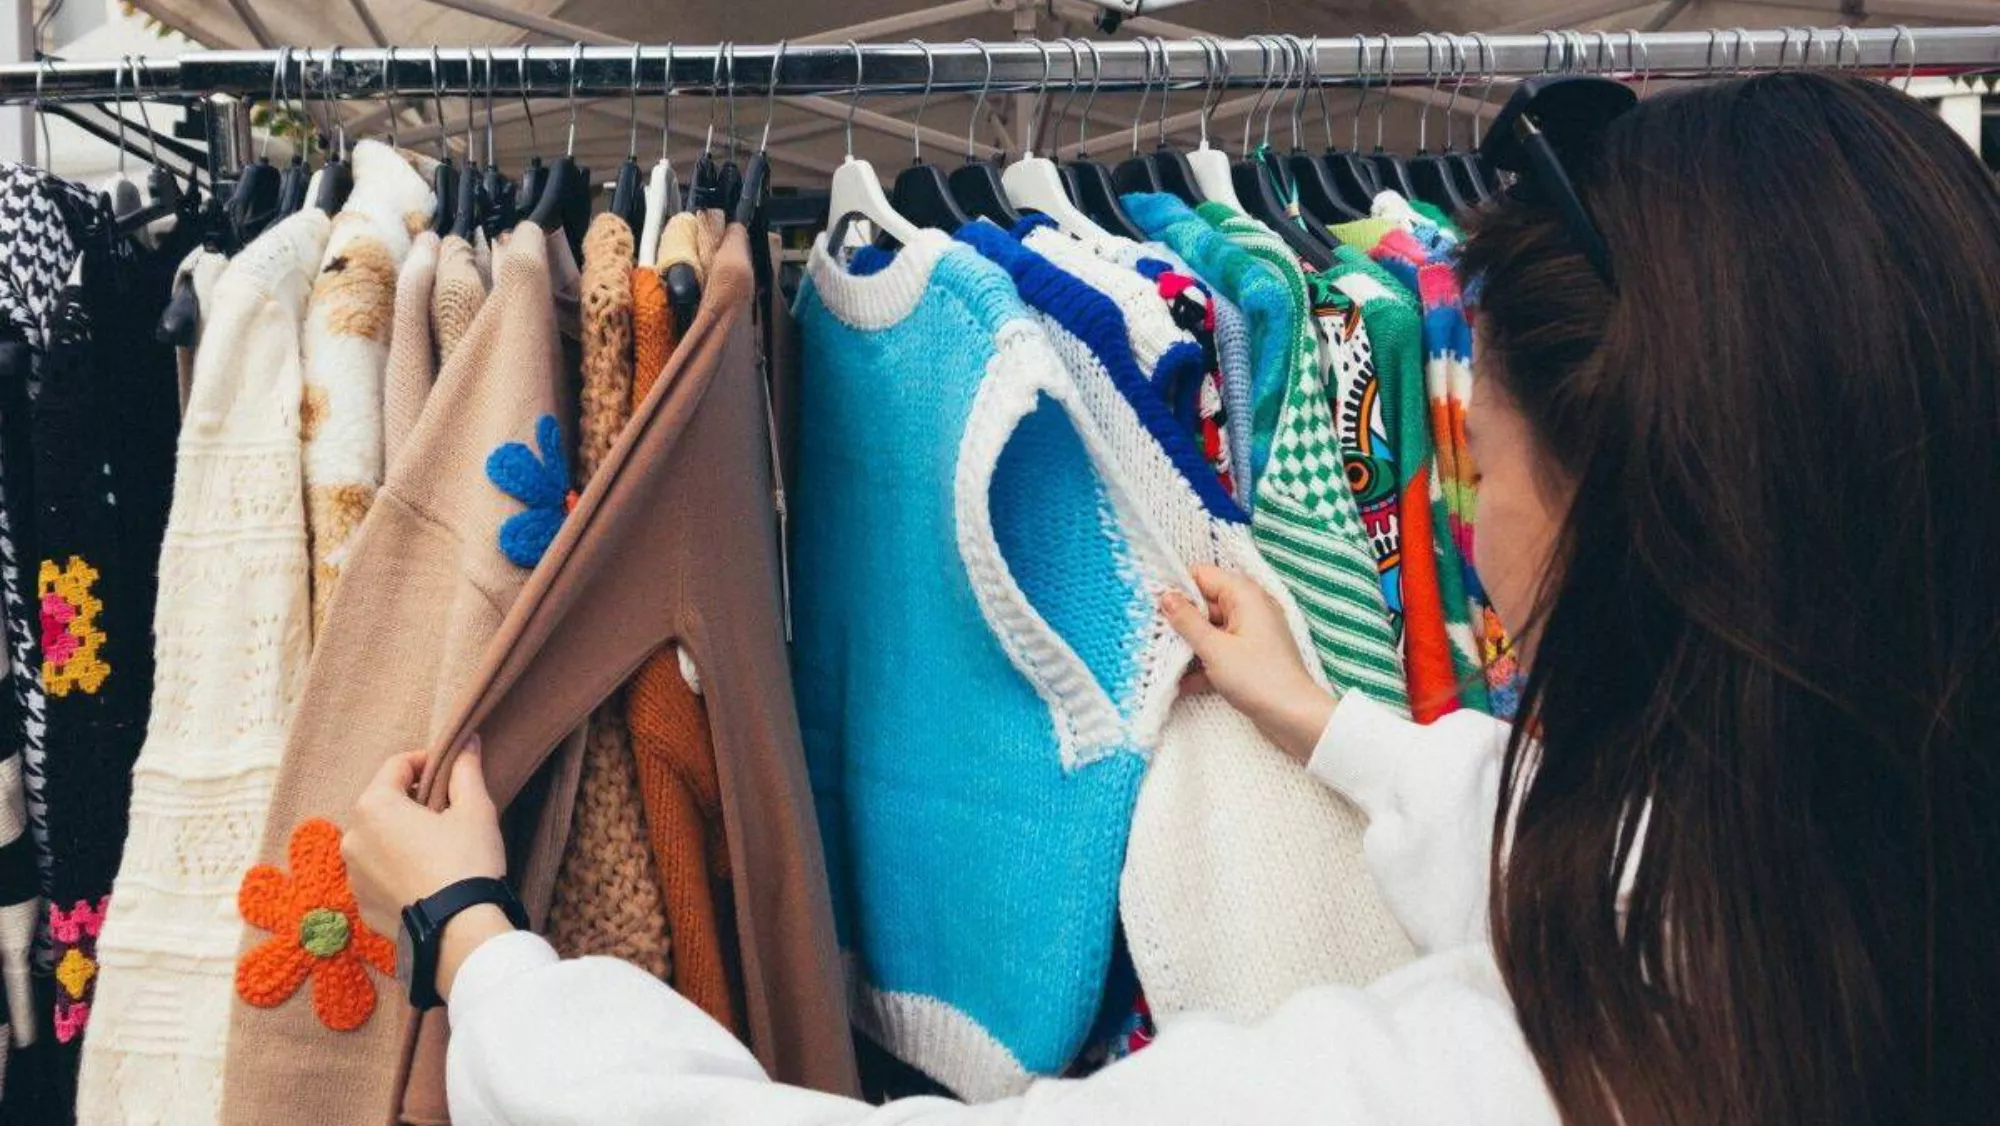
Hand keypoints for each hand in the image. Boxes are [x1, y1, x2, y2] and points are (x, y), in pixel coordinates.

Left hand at [343, 740, 513, 1001]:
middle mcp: (352, 836)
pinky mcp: (361, 904)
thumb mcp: (475, 809)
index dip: (427, 761)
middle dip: (413, 800)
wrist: (458, 931)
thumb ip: (466, 770)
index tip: (451, 769)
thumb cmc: (466, 863)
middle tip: (449, 810)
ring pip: (379, 839)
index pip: (398, 765)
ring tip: (439, 847)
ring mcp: (352, 874)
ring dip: (402, 835)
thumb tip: (467, 742)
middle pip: (384, 802)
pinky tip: (427, 877)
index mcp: (374, 805)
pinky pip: (377, 873)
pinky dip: (397, 867)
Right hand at [1159, 564, 1337, 763]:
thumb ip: (1187, 621)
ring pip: (1210, 630)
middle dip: (1180, 622)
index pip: (1203, 575)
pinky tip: (1182, 684)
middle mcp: (1249, 608)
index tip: (1154, 606)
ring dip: (1188, 647)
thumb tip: (1166, 597)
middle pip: (1204, 604)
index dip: (1178, 589)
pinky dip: (1203, 665)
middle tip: (1153, 637)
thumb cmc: (1259, 678)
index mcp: (1244, 595)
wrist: (1294, 718)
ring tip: (1163, 662)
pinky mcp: (1249, 657)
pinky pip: (1219, 651)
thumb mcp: (1214, 649)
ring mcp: (1250, 633)